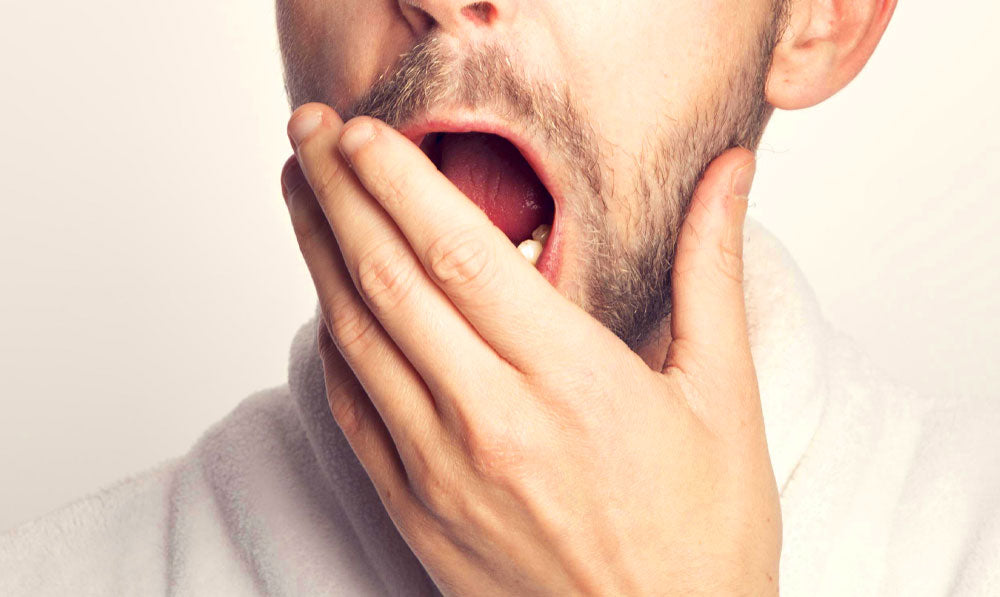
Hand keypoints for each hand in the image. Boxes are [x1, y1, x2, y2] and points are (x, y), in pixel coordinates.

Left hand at [280, 103, 780, 595]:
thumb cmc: (702, 539)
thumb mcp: (723, 399)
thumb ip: (709, 274)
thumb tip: (729, 178)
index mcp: (570, 380)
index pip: (459, 252)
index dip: (400, 182)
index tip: (365, 132)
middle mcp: (491, 420)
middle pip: (389, 281)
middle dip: (340, 194)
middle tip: (308, 134)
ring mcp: (442, 472)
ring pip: (357, 339)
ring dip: (320, 257)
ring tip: (301, 195)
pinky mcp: (417, 514)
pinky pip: (354, 413)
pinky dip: (332, 347)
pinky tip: (324, 305)